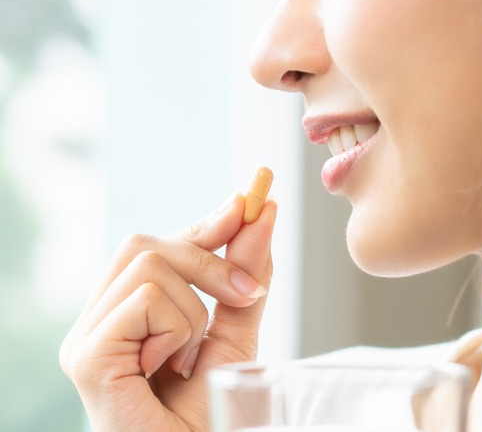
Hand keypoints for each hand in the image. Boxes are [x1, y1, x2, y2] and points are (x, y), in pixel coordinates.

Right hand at [59, 194, 277, 430]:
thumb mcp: (235, 338)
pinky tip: (169, 367)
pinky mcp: (87, 356)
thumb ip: (243, 283)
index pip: (159, 248)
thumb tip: (262, 216)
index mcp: (128, 314)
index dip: (203, 225)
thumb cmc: (206, 415)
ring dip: (193, 310)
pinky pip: (145, 299)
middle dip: (208, 258)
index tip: (250, 204)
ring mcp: (87, 337)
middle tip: (247, 292)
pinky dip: (177, 329)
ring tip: (189, 359)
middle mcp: (100, 320)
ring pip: (148, 264)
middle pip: (146, 243)